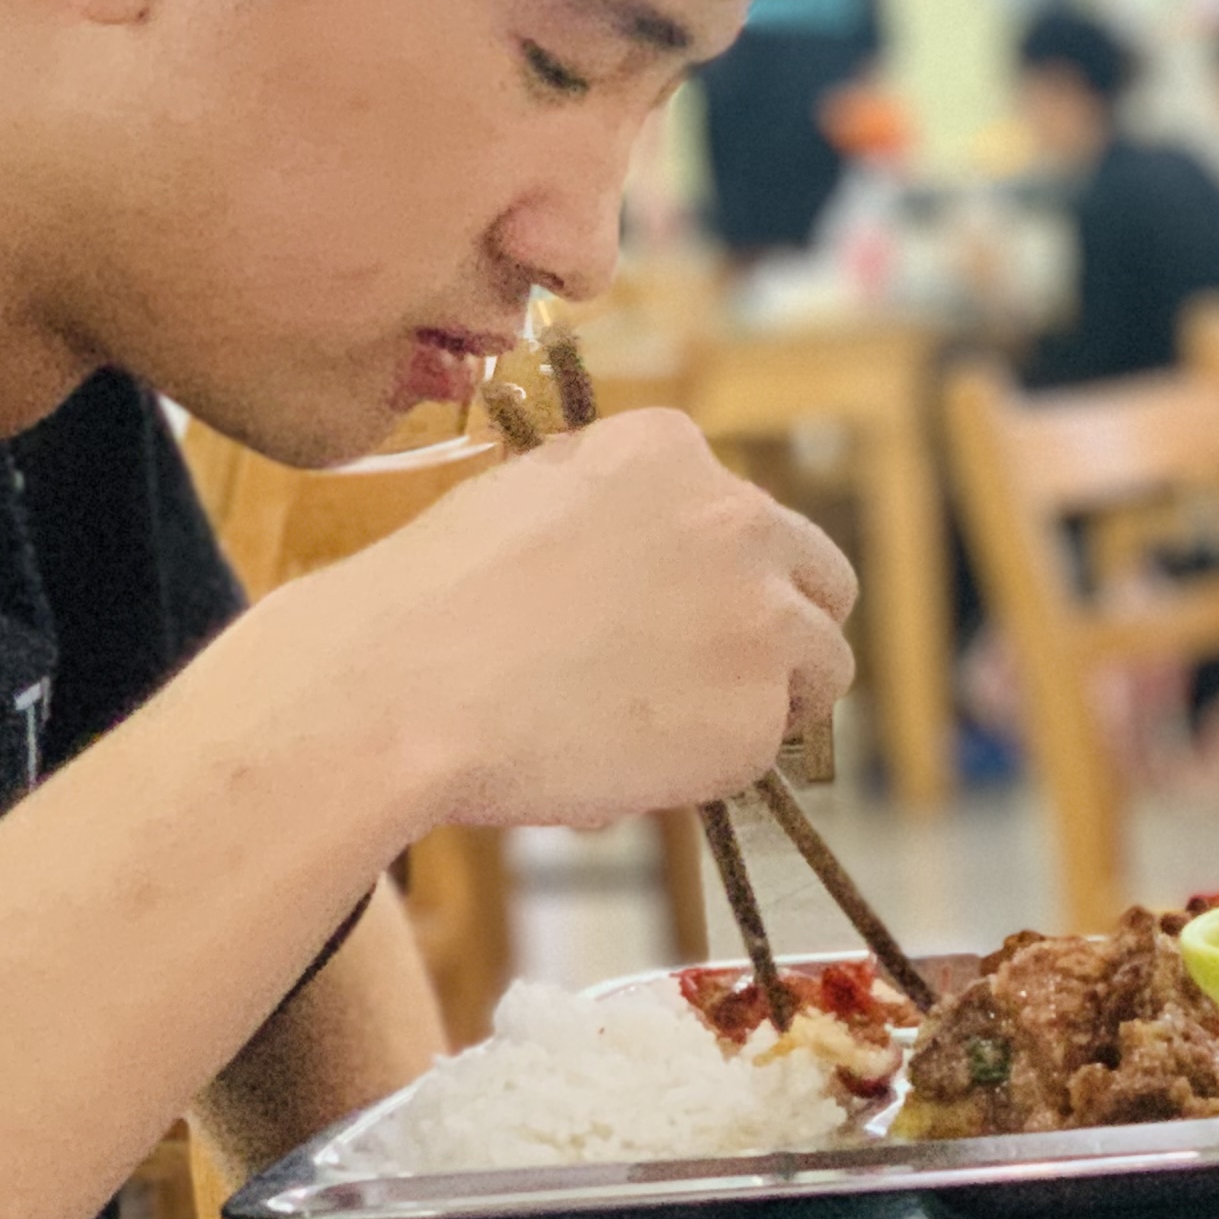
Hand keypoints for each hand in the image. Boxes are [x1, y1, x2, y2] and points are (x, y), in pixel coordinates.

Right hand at [252, 410, 858, 829]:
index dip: (715, 572)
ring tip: (680, 734)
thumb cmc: (424, 608)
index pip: (741, 511)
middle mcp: (736, 517)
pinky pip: (761, 748)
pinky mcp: (754, 714)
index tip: (678, 611)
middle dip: (784, 625)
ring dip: (771, 700)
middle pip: (821, 577)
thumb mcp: (525, 509)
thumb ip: (611, 528)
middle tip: (729, 677)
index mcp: (670, 450)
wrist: (395, 689)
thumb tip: (647, 600)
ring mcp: (757, 616)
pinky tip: (632, 768)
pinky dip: (713, 767)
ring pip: (823, 665)